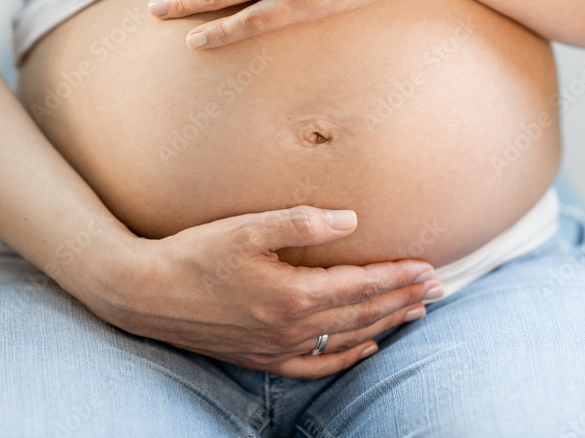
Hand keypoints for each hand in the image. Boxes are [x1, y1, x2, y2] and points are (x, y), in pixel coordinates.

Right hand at [81, 205, 441, 378]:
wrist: (145, 294)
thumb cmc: (195, 254)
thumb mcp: (247, 227)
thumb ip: (302, 222)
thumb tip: (351, 220)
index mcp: (294, 293)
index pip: (362, 285)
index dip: (398, 275)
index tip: (429, 267)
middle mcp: (292, 326)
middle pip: (364, 313)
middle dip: (404, 299)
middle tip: (439, 289)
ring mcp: (278, 347)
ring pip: (348, 338)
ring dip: (386, 324)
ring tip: (415, 312)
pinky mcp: (261, 358)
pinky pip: (317, 364)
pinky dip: (347, 357)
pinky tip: (366, 349)